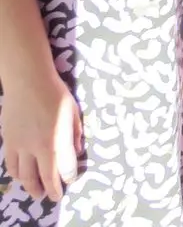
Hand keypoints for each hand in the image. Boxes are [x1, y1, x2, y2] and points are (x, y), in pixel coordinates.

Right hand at [0, 70, 81, 202]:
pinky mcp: (8, 141)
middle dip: (49, 190)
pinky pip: (10, 164)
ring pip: (23, 175)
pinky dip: (16, 174)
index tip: (70, 182)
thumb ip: (74, 134)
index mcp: (56, 141)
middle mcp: (36, 148)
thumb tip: (77, 151)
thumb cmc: (55, 94)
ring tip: (36, 192)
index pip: (62, 170)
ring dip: (30, 186)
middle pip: (42, 178)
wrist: (28, 82)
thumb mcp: (73, 113)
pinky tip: (20, 176)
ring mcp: (19, 146)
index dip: (67, 179)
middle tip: (53, 197)